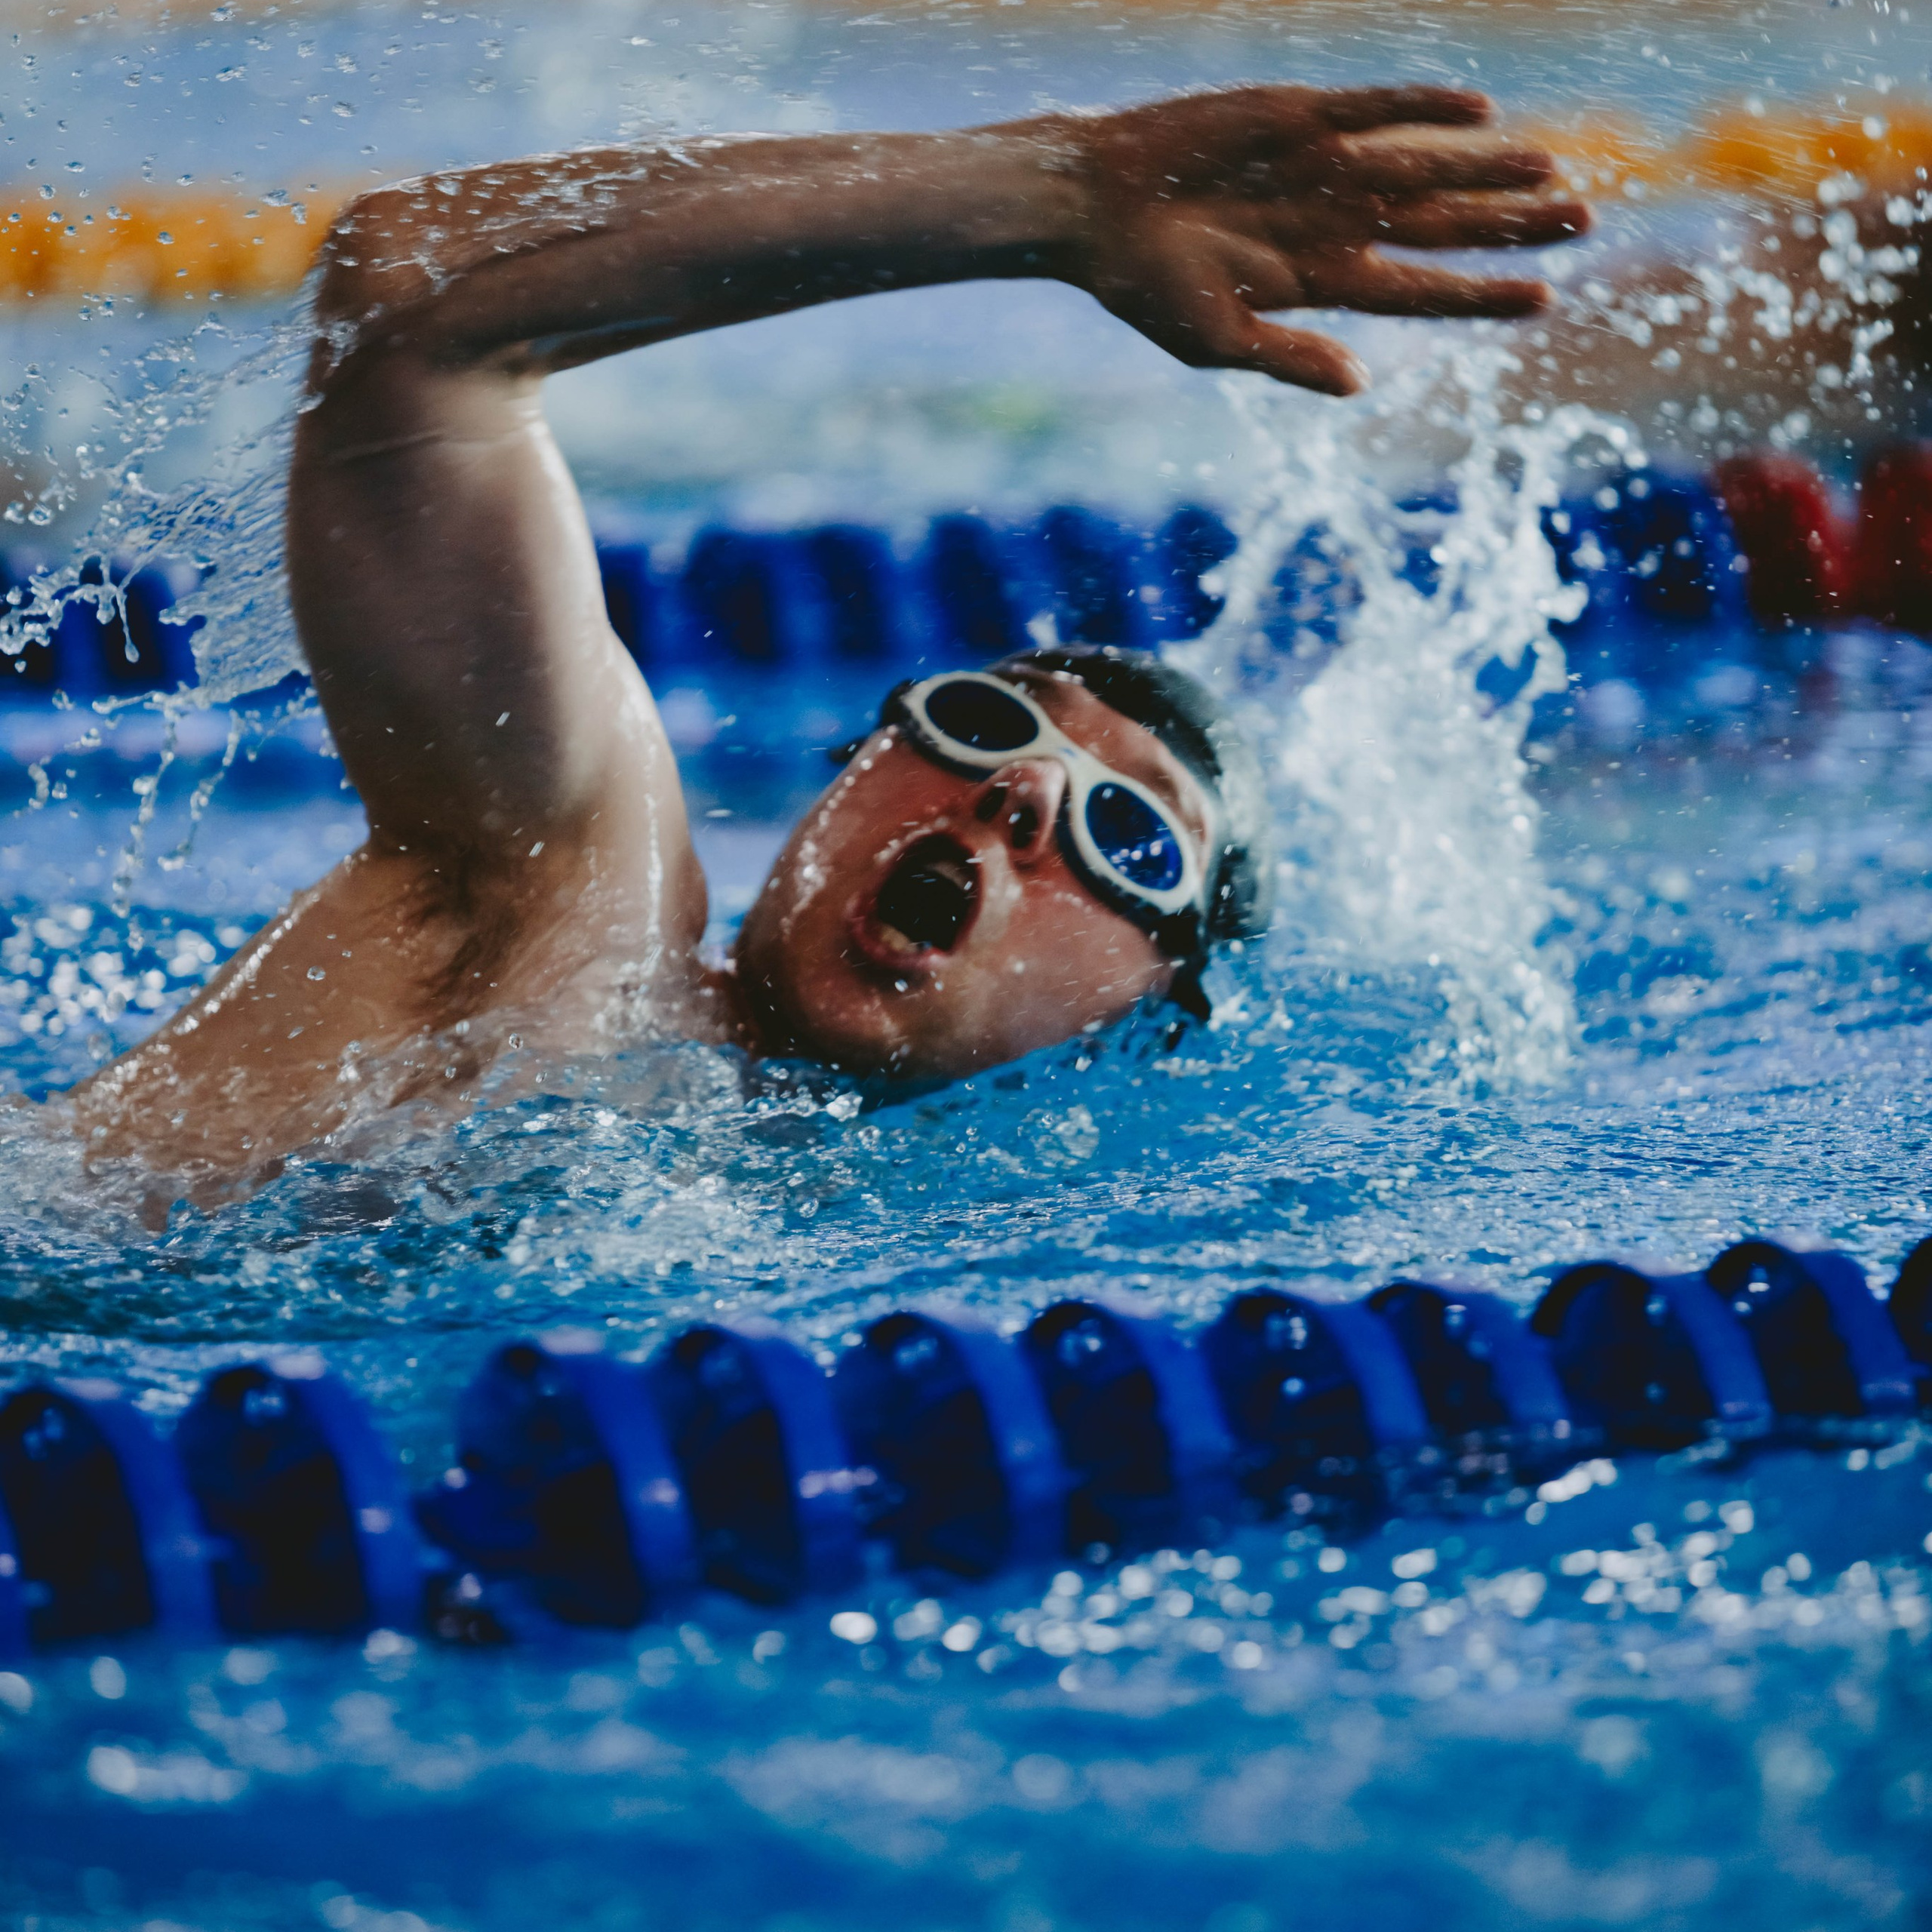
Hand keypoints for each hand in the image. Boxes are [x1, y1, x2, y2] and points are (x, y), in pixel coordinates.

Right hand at [1053, 85, 1590, 394]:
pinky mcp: (1300, 117)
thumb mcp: (1217, 340)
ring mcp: (1324, 167)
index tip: (1545, 300)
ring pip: (1426, 166)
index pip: (1421, 291)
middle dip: (1511, 224)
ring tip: (1553, 167)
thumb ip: (1291, 358)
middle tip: (1585, 219)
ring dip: (1488, 168)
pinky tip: (1477, 112)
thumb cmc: (1145, 289)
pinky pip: (1374, 110)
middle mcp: (1337, 222)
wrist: (1095, 208)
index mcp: (1322, 283)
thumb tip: (1360, 386)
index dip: (1482, 295)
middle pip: (1443, 226)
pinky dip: (1421, 110)